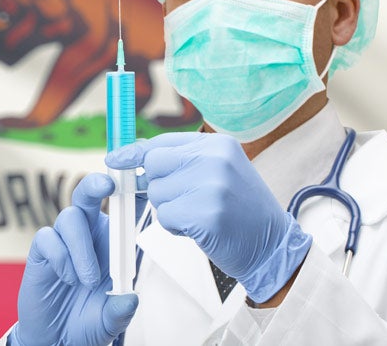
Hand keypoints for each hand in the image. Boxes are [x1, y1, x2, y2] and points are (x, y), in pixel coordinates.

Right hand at [10, 173, 138, 345]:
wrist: (57, 338)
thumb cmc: (88, 320)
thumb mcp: (111, 321)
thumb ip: (120, 311)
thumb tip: (130, 299)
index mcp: (113, 240)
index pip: (124, 208)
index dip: (131, 189)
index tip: (139, 179)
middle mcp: (90, 233)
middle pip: (90, 193)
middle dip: (98, 183)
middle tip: (106, 186)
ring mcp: (65, 239)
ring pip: (71, 217)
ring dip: (81, 248)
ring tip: (86, 280)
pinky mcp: (43, 250)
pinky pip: (48, 238)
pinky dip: (61, 257)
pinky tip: (67, 277)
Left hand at [105, 132, 310, 302]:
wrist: (272, 245)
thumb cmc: (240, 210)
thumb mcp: (218, 172)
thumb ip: (183, 161)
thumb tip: (135, 156)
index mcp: (217, 144)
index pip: (163, 141)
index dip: (135, 152)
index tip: (114, 158)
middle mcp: (215, 158)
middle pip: (154, 164)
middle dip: (159, 185)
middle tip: (183, 200)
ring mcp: (212, 185)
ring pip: (158, 193)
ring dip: (169, 209)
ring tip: (199, 214)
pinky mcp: (206, 214)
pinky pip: (166, 217)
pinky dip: (175, 227)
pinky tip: (199, 229)